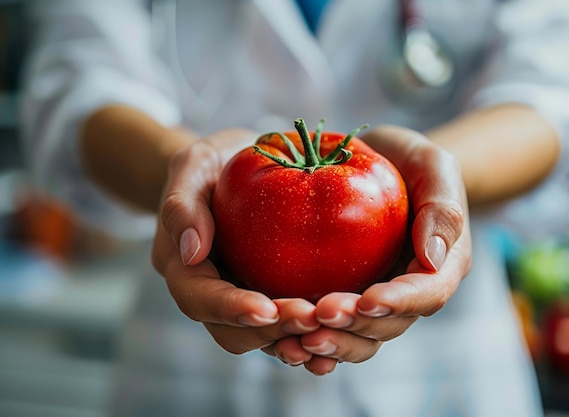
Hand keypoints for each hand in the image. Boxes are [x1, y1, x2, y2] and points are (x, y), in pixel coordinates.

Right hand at [151, 128, 320, 355]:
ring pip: (263, 338)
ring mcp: (242, 299)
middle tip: (312, 318)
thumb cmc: (211, 164)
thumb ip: (182, 204)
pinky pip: (289, 325)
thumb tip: (191, 252)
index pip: (200, 300)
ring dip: (295, 337)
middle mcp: (211, 294)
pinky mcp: (272, 296)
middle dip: (271, 331)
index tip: (266, 308)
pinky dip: (312, 332)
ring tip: (330, 324)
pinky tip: (344, 327)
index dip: (231, 309)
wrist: (232, 170)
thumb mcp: (192, 165)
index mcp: (183, 269)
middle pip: (233, 333)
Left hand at [264, 125, 471, 374]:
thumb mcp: (434, 166)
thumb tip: (433, 259)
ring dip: (331, 342)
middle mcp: (407, 292)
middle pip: (388, 325)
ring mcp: (373, 296)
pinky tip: (282, 340)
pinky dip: (308, 337)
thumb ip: (442, 206)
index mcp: (440, 267)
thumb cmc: (410, 161)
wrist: (380, 164)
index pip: (427, 294)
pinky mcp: (342, 294)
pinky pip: (329, 325)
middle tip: (320, 315)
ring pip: (358, 336)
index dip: (398, 304)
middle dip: (355, 327)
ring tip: (298, 338)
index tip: (367, 301)